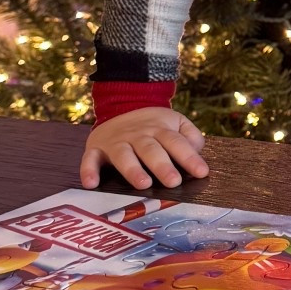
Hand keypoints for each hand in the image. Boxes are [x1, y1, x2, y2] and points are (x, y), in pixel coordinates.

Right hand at [80, 109, 208, 192]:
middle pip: (151, 150)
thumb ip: (191, 137)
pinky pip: (90, 159)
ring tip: (143, 183)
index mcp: (160, 129)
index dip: (190, 157)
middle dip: (162, 165)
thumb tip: (197, 152)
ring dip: (132, 169)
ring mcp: (116, 142)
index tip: (202, 172)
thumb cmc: (154, 125)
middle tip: (174, 181)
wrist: (120, 106)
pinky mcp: (96, 149)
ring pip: (124, 155)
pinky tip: (92, 183)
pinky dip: (88, 170)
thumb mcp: (176, 123)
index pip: (177, 143)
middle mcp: (138, 135)